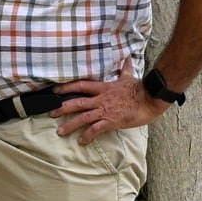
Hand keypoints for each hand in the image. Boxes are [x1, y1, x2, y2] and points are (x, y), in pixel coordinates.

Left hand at [51, 72, 165, 145]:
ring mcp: (105, 110)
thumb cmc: (141, 88)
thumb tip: (126, 59)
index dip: (67, 87)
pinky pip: (97, 129)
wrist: (151, 98)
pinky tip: (82, 141)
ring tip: (60, 131)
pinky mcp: (112, 121)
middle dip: (62, 108)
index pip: (81, 85)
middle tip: (50, 113)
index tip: (55, 90)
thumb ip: (125, 69)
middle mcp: (101, 99)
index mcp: (104, 88)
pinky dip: (88, 135)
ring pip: (83, 117)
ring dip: (70, 124)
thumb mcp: (129, 76)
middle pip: (77, 102)